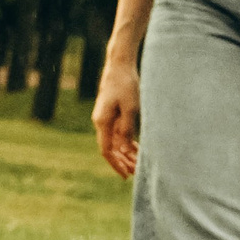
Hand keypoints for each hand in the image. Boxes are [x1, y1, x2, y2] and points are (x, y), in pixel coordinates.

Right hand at [92, 55, 140, 179]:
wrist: (120, 64)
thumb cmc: (126, 84)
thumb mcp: (130, 108)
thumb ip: (127, 129)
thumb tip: (125, 149)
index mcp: (102, 121)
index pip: (106, 151)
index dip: (116, 164)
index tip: (126, 175)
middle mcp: (100, 121)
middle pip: (110, 149)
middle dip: (123, 161)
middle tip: (137, 172)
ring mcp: (105, 117)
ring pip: (114, 142)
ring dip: (125, 153)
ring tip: (139, 164)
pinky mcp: (111, 113)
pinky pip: (117, 133)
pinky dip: (126, 142)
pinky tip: (136, 149)